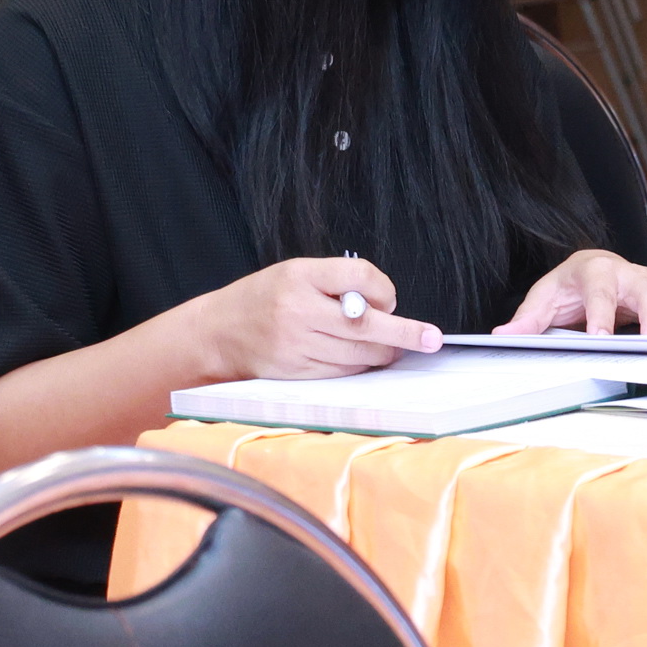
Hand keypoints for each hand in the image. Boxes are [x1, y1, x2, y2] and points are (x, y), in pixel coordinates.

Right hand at [191, 256, 441, 381]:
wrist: (215, 334)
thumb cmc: (264, 299)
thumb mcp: (296, 274)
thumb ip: (339, 283)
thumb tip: (385, 303)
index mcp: (300, 276)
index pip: (358, 275)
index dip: (383, 288)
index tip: (391, 298)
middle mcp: (297, 310)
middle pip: (364, 323)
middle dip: (404, 332)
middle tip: (431, 338)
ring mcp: (295, 345)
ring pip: (357, 354)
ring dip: (384, 352)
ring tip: (395, 348)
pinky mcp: (294, 372)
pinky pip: (341, 373)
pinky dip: (360, 367)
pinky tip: (366, 360)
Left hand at [493, 250, 646, 335]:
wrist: (589, 267)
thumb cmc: (568, 286)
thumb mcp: (544, 298)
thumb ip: (527, 319)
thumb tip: (502, 336)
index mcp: (595, 271)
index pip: (598, 293)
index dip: (599, 316)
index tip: (600, 338)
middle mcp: (627, 273)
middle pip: (644, 292)